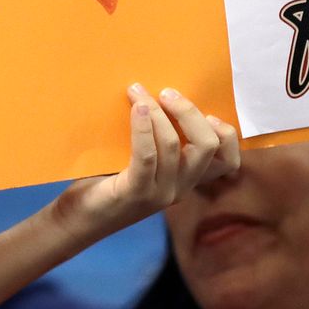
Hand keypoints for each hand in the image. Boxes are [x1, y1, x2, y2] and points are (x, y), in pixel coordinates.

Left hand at [50, 85, 239, 242]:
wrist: (80, 218)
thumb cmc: (109, 179)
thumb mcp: (143, 160)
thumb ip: (159, 138)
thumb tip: (157, 91)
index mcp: (187, 179)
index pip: (228, 161)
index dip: (226, 134)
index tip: (206, 112)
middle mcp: (181, 188)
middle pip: (207, 145)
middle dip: (189, 112)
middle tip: (166, 93)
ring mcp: (160, 193)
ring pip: (173, 144)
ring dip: (156, 111)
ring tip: (136, 91)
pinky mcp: (136, 193)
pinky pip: (147, 156)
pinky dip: (143, 128)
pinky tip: (135, 108)